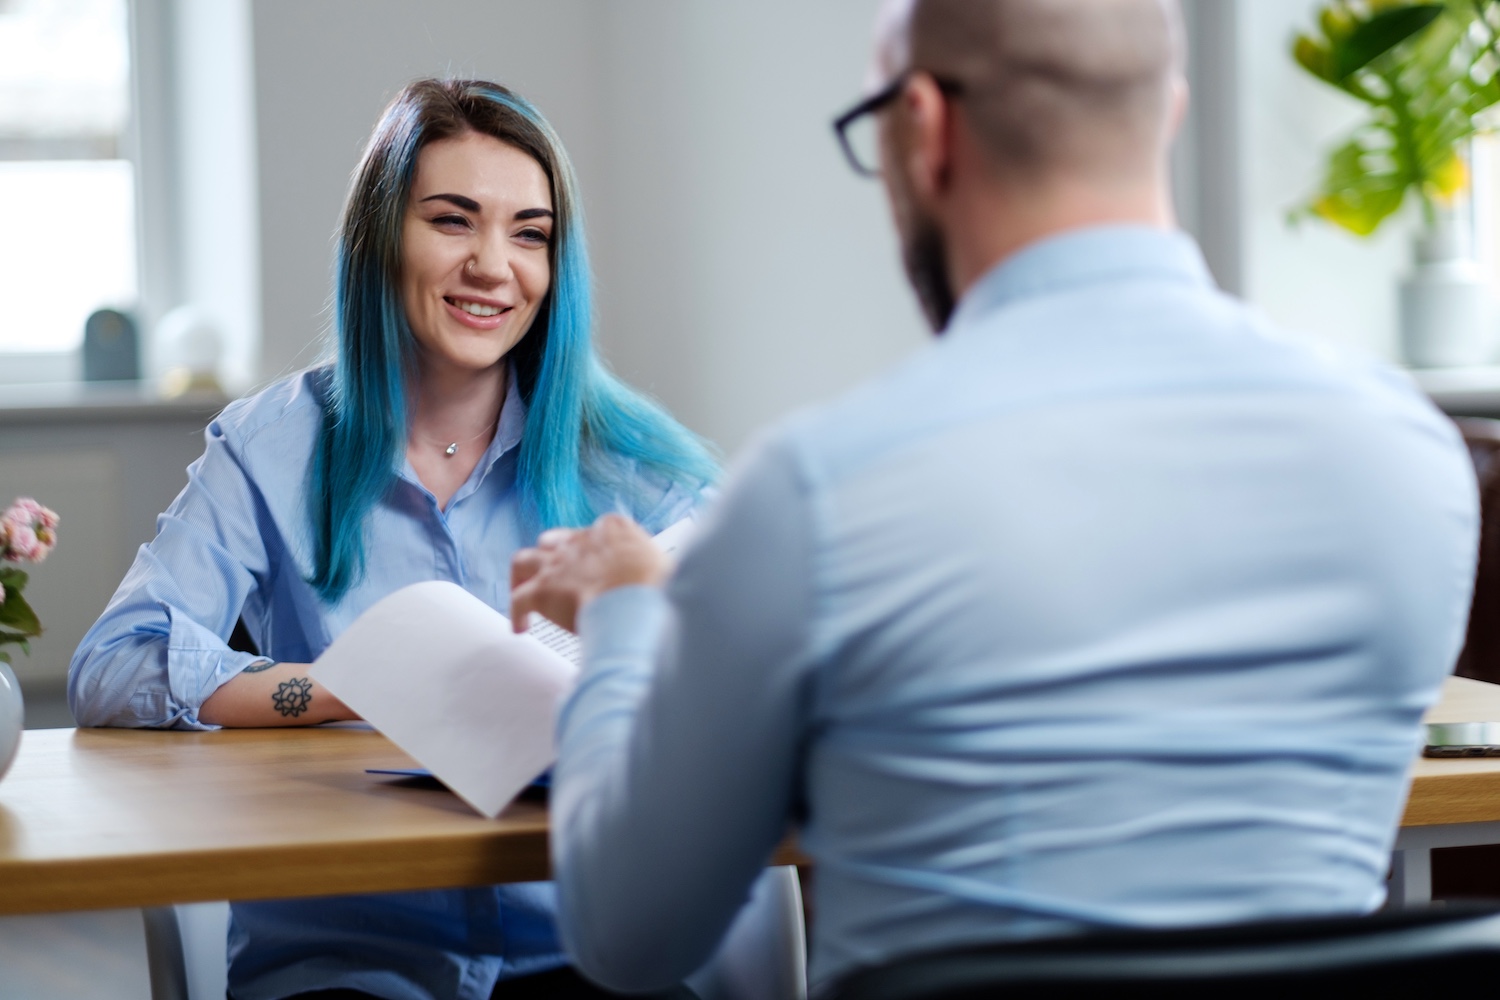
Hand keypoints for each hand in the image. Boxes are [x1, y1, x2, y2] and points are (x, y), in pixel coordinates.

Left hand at [510, 514, 669, 632]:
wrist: (636, 602)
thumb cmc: (659, 589)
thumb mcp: (668, 568)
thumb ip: (659, 570)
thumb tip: (668, 584)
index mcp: (614, 529)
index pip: (594, 534)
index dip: (590, 553)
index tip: (593, 567)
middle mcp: (581, 540)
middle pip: (554, 541)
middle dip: (551, 558)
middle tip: (554, 577)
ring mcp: (558, 562)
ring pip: (524, 560)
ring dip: (521, 577)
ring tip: (521, 594)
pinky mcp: (542, 589)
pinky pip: (518, 599)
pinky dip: (516, 613)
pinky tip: (520, 628)